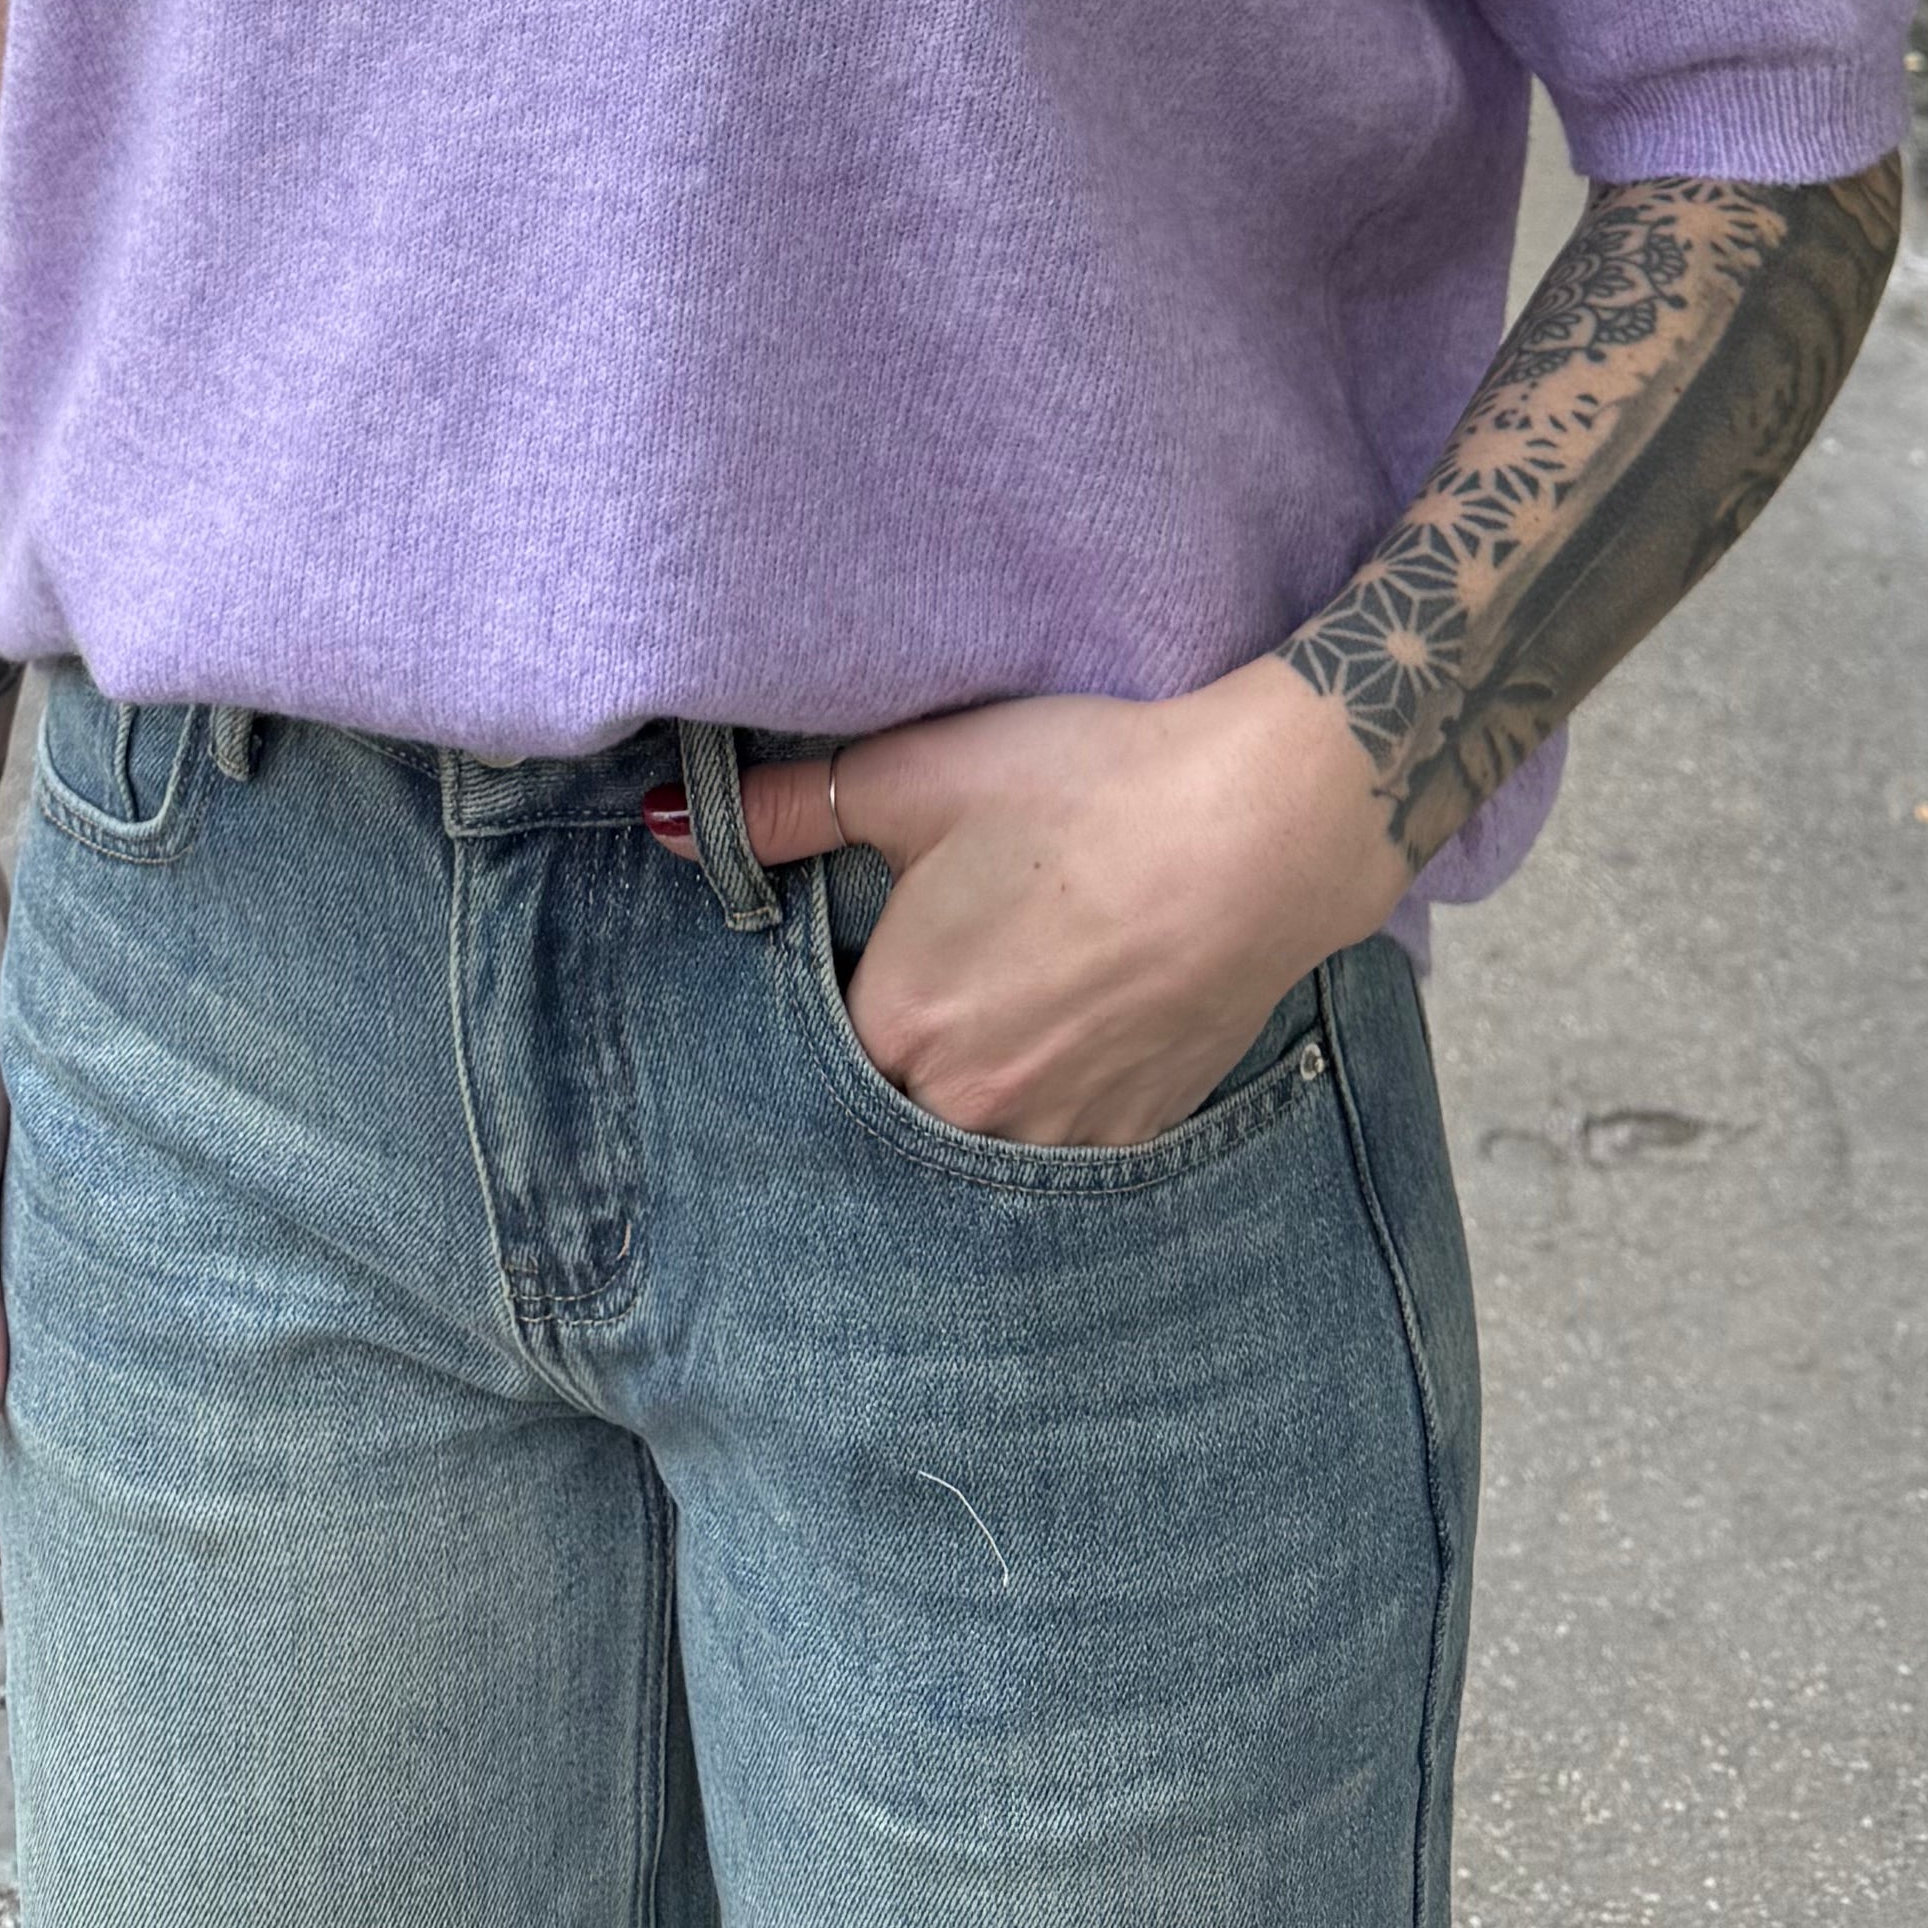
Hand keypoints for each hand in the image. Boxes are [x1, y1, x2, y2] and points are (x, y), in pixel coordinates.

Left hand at [733, 667, 1405, 1151]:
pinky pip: (1055, 1152)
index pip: (814, 1050)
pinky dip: (1045, 1104)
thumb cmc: (1086, 788)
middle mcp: (966, 1109)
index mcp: (898, 1026)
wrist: (1261, 829)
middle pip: (889, 1108)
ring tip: (1004, 1006)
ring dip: (969, 1093)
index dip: (828, 1002)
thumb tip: (666, 825)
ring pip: (972, 1140)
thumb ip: (787, 811)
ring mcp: (1057, 1138)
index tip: (857, 960)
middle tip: (936, 979)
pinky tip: (1067, 1034)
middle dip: (892, 1061)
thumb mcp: (920, 774)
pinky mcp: (1134, 1138)